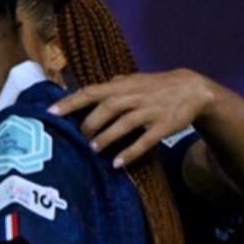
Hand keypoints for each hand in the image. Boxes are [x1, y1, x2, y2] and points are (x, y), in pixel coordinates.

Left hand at [49, 69, 213, 167]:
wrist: (193, 89)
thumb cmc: (155, 86)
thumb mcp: (132, 81)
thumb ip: (109, 87)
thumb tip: (82, 92)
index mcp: (122, 86)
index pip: (91, 92)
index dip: (70, 102)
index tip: (50, 113)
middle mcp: (135, 96)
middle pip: (107, 108)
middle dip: (89, 125)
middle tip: (76, 140)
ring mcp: (150, 111)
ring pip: (125, 123)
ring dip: (106, 137)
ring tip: (92, 150)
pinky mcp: (164, 125)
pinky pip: (146, 140)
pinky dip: (131, 151)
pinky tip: (117, 163)